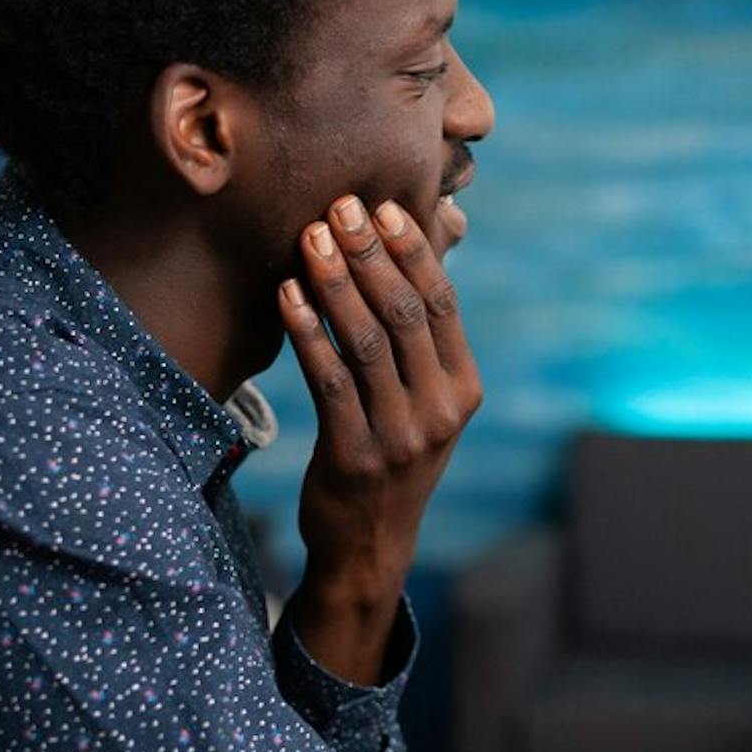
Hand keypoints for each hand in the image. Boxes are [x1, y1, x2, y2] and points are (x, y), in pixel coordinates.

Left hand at [278, 195, 481, 683]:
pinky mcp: (355, 456)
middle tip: (338, 207)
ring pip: (365, 341)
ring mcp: (401, 436)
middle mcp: (441, 411)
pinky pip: (329, 380)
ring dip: (334, 282)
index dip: (411, 251)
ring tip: (308, 236)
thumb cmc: (392, 454)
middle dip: (369, 254)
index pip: (441, 304)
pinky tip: (286, 294)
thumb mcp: (423, 403)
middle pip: (404, 314)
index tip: (381, 206)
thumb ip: (418, 343)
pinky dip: (307, 332)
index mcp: (465, 389)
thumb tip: (402, 253)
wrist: (370, 545)